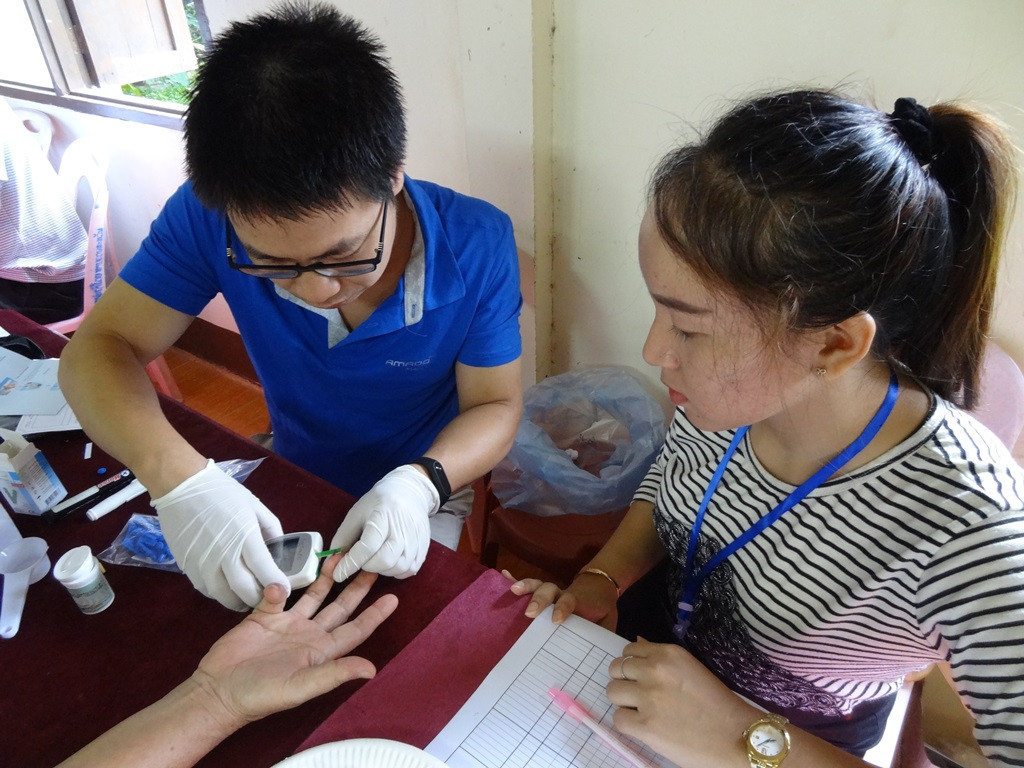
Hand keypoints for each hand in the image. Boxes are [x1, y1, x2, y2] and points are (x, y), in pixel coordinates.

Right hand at [153, 459, 287, 610]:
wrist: (181, 485)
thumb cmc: (221, 492)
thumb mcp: (254, 505)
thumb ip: (270, 528)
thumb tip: (279, 548)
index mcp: (244, 536)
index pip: (264, 569)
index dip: (277, 585)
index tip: (284, 590)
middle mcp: (223, 553)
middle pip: (244, 589)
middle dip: (258, 598)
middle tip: (265, 598)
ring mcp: (202, 562)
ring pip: (223, 595)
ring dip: (237, 601)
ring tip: (246, 597)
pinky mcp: (186, 565)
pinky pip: (205, 589)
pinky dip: (218, 593)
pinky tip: (226, 589)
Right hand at [191, 554, 398, 728]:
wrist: (219, 690)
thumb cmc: (261, 695)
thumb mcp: (301, 687)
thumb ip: (335, 674)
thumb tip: (372, 669)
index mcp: (321, 652)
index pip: (355, 630)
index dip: (375, 615)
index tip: (394, 598)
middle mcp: (308, 635)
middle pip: (340, 607)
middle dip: (357, 586)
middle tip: (372, 564)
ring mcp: (287, 623)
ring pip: (314, 595)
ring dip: (327, 577)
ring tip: (341, 555)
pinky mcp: (264, 615)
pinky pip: (278, 593)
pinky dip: (281, 584)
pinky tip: (283, 579)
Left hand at [331, 465, 436, 580]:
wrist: (410, 493)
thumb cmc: (379, 502)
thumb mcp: (356, 513)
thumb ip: (344, 537)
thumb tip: (333, 561)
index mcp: (382, 517)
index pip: (367, 546)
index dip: (351, 563)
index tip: (338, 574)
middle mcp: (402, 529)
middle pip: (384, 560)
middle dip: (367, 566)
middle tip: (362, 559)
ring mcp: (416, 540)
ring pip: (397, 568)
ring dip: (382, 569)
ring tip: (375, 558)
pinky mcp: (423, 548)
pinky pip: (409, 570)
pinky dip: (396, 571)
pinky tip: (389, 561)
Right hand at [502, 569, 618, 629]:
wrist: (599, 589)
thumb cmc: (601, 612)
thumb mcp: (607, 623)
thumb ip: (603, 636)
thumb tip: (602, 660)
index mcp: (577, 602)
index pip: (569, 601)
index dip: (563, 608)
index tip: (556, 620)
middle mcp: (561, 595)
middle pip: (549, 590)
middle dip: (539, 599)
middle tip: (530, 612)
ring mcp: (551, 593)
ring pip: (538, 586)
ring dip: (525, 586)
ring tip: (513, 590)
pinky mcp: (542, 594)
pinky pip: (528, 586)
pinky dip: (515, 580)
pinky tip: (503, 576)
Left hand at [606, 638, 757, 766]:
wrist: (736, 737)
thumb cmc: (719, 704)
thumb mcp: (691, 669)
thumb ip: (662, 658)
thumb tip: (637, 644)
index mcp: (669, 654)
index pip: (629, 650)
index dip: (632, 665)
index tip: (640, 677)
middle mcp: (654, 671)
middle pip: (616, 669)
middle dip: (625, 681)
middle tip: (639, 696)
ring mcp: (648, 698)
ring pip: (612, 692)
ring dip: (624, 702)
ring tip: (641, 711)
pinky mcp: (645, 726)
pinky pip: (618, 719)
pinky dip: (628, 724)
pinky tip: (645, 727)